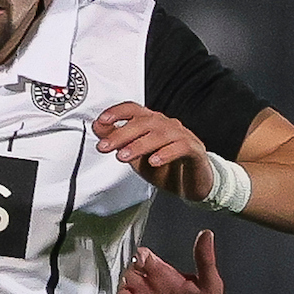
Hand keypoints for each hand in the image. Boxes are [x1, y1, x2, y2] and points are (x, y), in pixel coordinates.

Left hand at [93, 102, 212, 200]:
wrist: (192, 184)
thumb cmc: (165, 167)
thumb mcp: (135, 156)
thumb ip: (118, 140)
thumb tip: (98, 127)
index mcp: (151, 122)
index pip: (133, 109)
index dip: (116, 112)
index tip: (101, 122)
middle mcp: (166, 125)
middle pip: (143, 122)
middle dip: (121, 134)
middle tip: (105, 147)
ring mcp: (181, 135)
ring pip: (159, 134)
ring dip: (139, 145)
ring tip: (124, 156)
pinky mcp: (194, 150)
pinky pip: (180, 147)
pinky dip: (165, 153)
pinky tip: (154, 161)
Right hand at [110, 229, 226, 293]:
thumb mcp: (210, 283)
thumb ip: (205, 260)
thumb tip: (207, 233)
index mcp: (159, 272)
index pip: (138, 257)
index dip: (131, 254)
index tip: (127, 255)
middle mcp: (144, 286)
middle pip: (120, 272)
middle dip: (113, 271)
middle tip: (109, 273)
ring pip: (113, 292)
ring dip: (107, 291)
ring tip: (106, 292)